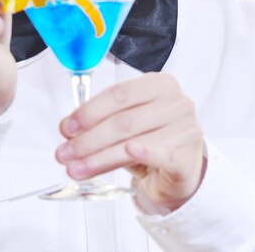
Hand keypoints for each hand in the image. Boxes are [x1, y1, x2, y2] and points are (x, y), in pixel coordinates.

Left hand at [56, 73, 204, 210]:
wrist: (181, 170)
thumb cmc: (152, 139)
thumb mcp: (128, 123)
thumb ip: (102, 121)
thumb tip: (69, 128)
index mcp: (159, 84)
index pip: (119, 94)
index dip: (89, 111)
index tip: (67, 127)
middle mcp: (176, 103)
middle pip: (123, 120)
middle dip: (88, 139)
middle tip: (65, 153)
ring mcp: (185, 129)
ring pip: (132, 142)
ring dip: (99, 157)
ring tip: (76, 168)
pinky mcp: (188, 158)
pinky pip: (162, 155)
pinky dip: (143, 154)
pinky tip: (128, 154)